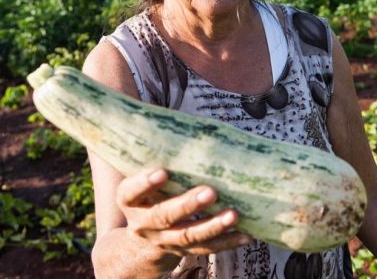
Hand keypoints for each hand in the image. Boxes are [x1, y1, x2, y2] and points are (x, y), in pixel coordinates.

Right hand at [116, 168, 252, 260]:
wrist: (142, 240)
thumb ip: (160, 157)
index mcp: (130, 200)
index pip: (131, 192)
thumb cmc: (151, 192)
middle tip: (210, 192)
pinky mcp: (184, 251)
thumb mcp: (145, 178)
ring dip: (212, 226)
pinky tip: (246, 235)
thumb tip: (194, 125)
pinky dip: (227, 242)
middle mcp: (144, 223)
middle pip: (164, 216)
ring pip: (187, 236)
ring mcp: (164, 240)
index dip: (145, 184)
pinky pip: (207, 248)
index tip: (162, 172)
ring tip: (233, 215)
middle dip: (188, 205)